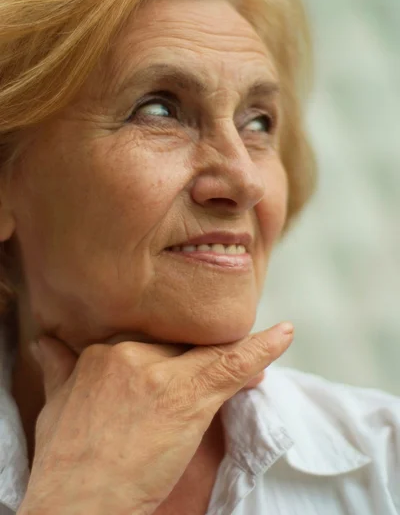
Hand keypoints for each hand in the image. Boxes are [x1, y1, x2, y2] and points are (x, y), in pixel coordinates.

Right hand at [19, 323, 292, 514]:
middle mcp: (129, 354)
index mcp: (101, 353)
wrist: (77, 505)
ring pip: (208, 350)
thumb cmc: (64, 463)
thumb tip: (46, 344)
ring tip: (265, 347)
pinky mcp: (187, 396)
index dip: (175, 351)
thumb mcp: (54, 406)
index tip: (187, 362)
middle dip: (202, 355)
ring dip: (237, 351)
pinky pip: (232, 363)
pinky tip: (284, 335)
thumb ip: (60, 368)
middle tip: (221, 372)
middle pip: (180, 343)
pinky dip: (262, 348)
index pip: (150, 339)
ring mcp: (159, 374)